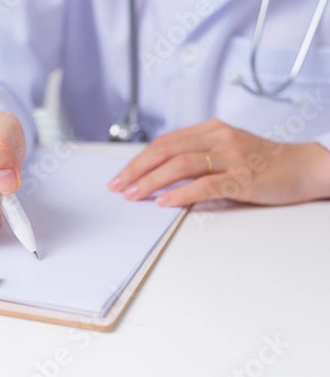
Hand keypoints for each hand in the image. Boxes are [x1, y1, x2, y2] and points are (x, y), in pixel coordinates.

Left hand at [108, 119, 329, 206]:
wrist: (304, 166)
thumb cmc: (262, 162)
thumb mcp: (225, 150)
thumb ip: (196, 156)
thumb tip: (159, 174)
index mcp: (210, 130)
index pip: (164, 143)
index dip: (138, 160)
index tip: (120, 176)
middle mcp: (218, 138)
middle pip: (166, 150)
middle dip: (136, 169)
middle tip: (117, 186)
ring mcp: (231, 157)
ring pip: (181, 165)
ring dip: (151, 181)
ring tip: (133, 195)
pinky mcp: (243, 178)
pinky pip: (205, 184)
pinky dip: (181, 193)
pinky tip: (164, 202)